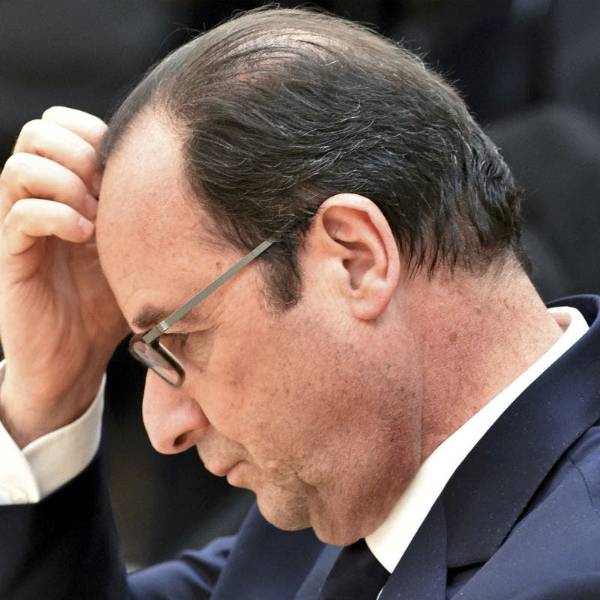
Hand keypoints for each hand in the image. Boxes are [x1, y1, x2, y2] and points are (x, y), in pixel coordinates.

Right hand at [0, 107, 127, 446]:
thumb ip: (141, 212)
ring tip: (96, 220)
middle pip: (38, 132)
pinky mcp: (11, 255)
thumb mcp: (134, 249)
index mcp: (67, 188)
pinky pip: (20, 214)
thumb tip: (177, 177)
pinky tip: (85, 236)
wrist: (76, 356)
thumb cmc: (110, 302)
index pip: (62, 123)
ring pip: (22, 165)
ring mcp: (21, 225)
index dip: (91, 133)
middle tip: (106, 193)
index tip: (121, 172)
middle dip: (79, 153)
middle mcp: (40, 198)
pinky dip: (57, 216)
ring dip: (68, 184)